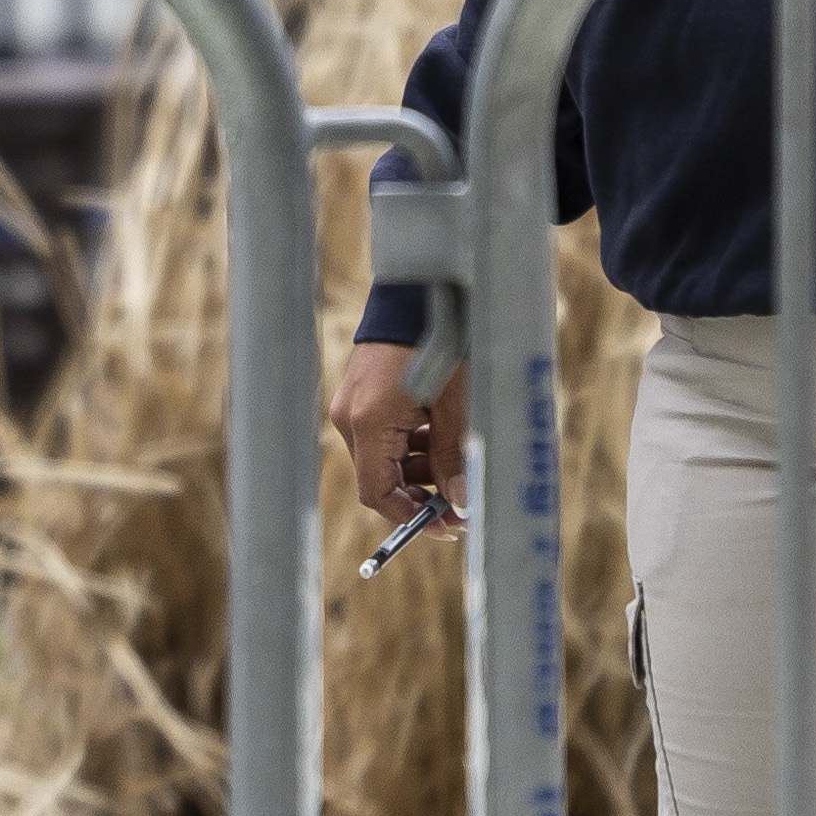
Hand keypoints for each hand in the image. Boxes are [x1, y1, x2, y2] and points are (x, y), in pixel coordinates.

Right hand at [327, 337, 446, 535]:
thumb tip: (462, 501)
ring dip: (422, 468)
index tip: (446, 526)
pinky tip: (444, 436)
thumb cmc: (441, 340)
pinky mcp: (364, 393)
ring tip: (459, 466)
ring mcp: (354, 403)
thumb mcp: (458, 403)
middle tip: (463, 500)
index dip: (411, 516)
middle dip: (422, 493)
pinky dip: (415, 443)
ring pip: (386, 456)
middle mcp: (352, 416)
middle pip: (382, 476)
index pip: (378, 493)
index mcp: (368, 422)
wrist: (419, 290)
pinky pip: (386, 433)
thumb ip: (456, 455)